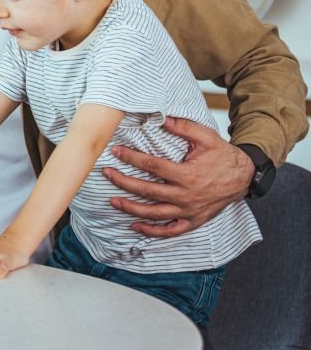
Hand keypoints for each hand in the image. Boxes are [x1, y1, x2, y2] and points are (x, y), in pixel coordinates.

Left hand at [103, 115, 253, 237]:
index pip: (152, 166)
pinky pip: (170, 230)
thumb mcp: (207, 137)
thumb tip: (161, 118)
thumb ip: (183, 127)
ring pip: (154, 213)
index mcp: (187, 174)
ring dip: (131, 208)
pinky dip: (152, 231)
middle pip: (147, 191)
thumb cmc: (223, 156)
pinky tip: (135, 226)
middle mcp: (186, 195)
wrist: (244, 177)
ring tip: (112, 201)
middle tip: (106, 174)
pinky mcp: (193, 221)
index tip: (115, 151)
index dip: (131, 158)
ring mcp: (189, 211)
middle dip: (123, 182)